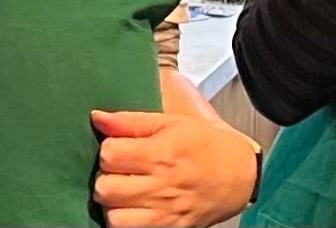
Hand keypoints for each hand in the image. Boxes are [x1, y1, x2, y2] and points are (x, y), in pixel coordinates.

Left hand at [91, 109, 258, 227]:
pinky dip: (125, 221)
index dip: (109, 149)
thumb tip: (97, 118)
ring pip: (112, 216)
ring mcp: (164, 212)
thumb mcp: (172, 123)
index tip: (119, 148)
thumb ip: (131, 121)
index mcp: (161, 153)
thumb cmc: (205, 145)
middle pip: (105, 188)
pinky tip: (133, 208)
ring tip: (124, 192)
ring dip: (113, 204)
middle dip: (107, 177)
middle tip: (120, 171)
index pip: (109, 155)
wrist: (237, 175)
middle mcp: (160, 186)